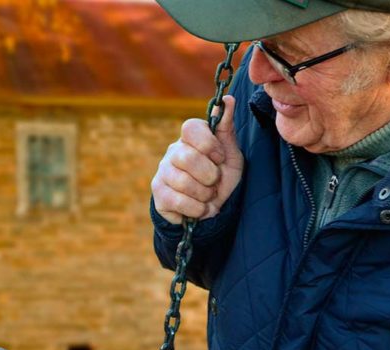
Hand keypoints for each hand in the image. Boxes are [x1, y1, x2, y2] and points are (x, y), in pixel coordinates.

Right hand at [151, 94, 243, 224]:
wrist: (212, 209)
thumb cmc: (221, 178)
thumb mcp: (231, 154)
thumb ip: (227, 128)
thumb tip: (228, 99)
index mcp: (190, 138)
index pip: (190, 127)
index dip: (209, 145)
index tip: (220, 158)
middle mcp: (173, 151)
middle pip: (188, 157)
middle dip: (210, 175)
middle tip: (214, 182)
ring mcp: (163, 172)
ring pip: (183, 182)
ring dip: (204, 195)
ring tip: (207, 196)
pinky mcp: (158, 193)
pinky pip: (178, 201)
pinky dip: (196, 209)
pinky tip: (200, 208)